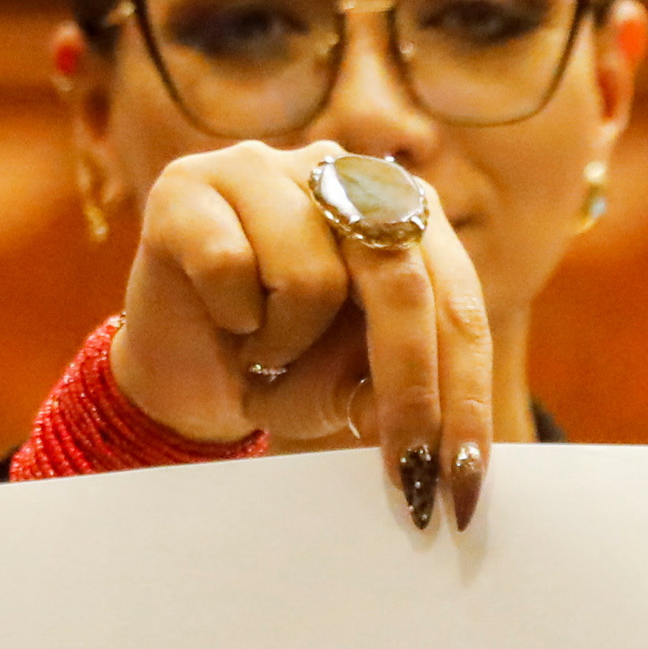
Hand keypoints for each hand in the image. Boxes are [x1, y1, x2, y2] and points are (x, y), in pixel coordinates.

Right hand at [110, 141, 498, 527]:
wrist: (182, 371)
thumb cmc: (281, 367)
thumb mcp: (354, 389)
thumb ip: (402, 391)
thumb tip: (437, 434)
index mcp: (402, 207)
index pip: (454, 297)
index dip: (465, 391)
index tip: (465, 480)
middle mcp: (341, 171)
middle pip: (400, 279)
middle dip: (409, 389)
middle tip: (408, 471)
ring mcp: (262, 168)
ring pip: (311, 278)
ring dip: (287, 345)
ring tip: (264, 352)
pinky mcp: (188, 185)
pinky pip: (229, 265)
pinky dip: (231, 315)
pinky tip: (223, 318)